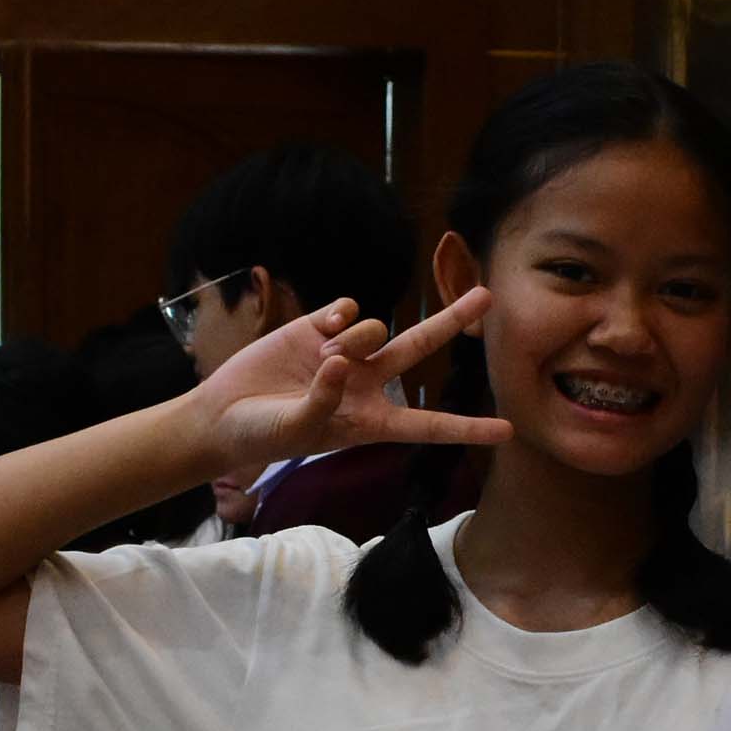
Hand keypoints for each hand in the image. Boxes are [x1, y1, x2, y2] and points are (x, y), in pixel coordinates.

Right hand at [184, 292, 510, 482]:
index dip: (467, 427)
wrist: (222, 414)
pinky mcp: (317, 329)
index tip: (507, 431)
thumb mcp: (295, 430)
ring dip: (357, 337)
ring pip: (376, 327)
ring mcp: (344, 353)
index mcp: (370, 421)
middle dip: (452, 320)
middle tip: (486, 295)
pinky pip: (347, 310)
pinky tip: (319, 331)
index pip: (427, 425)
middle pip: (420, 348)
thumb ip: (323, 401)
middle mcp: (365, 383)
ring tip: (324, 357)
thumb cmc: (262, 435)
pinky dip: (338, 317)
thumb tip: (341, 364)